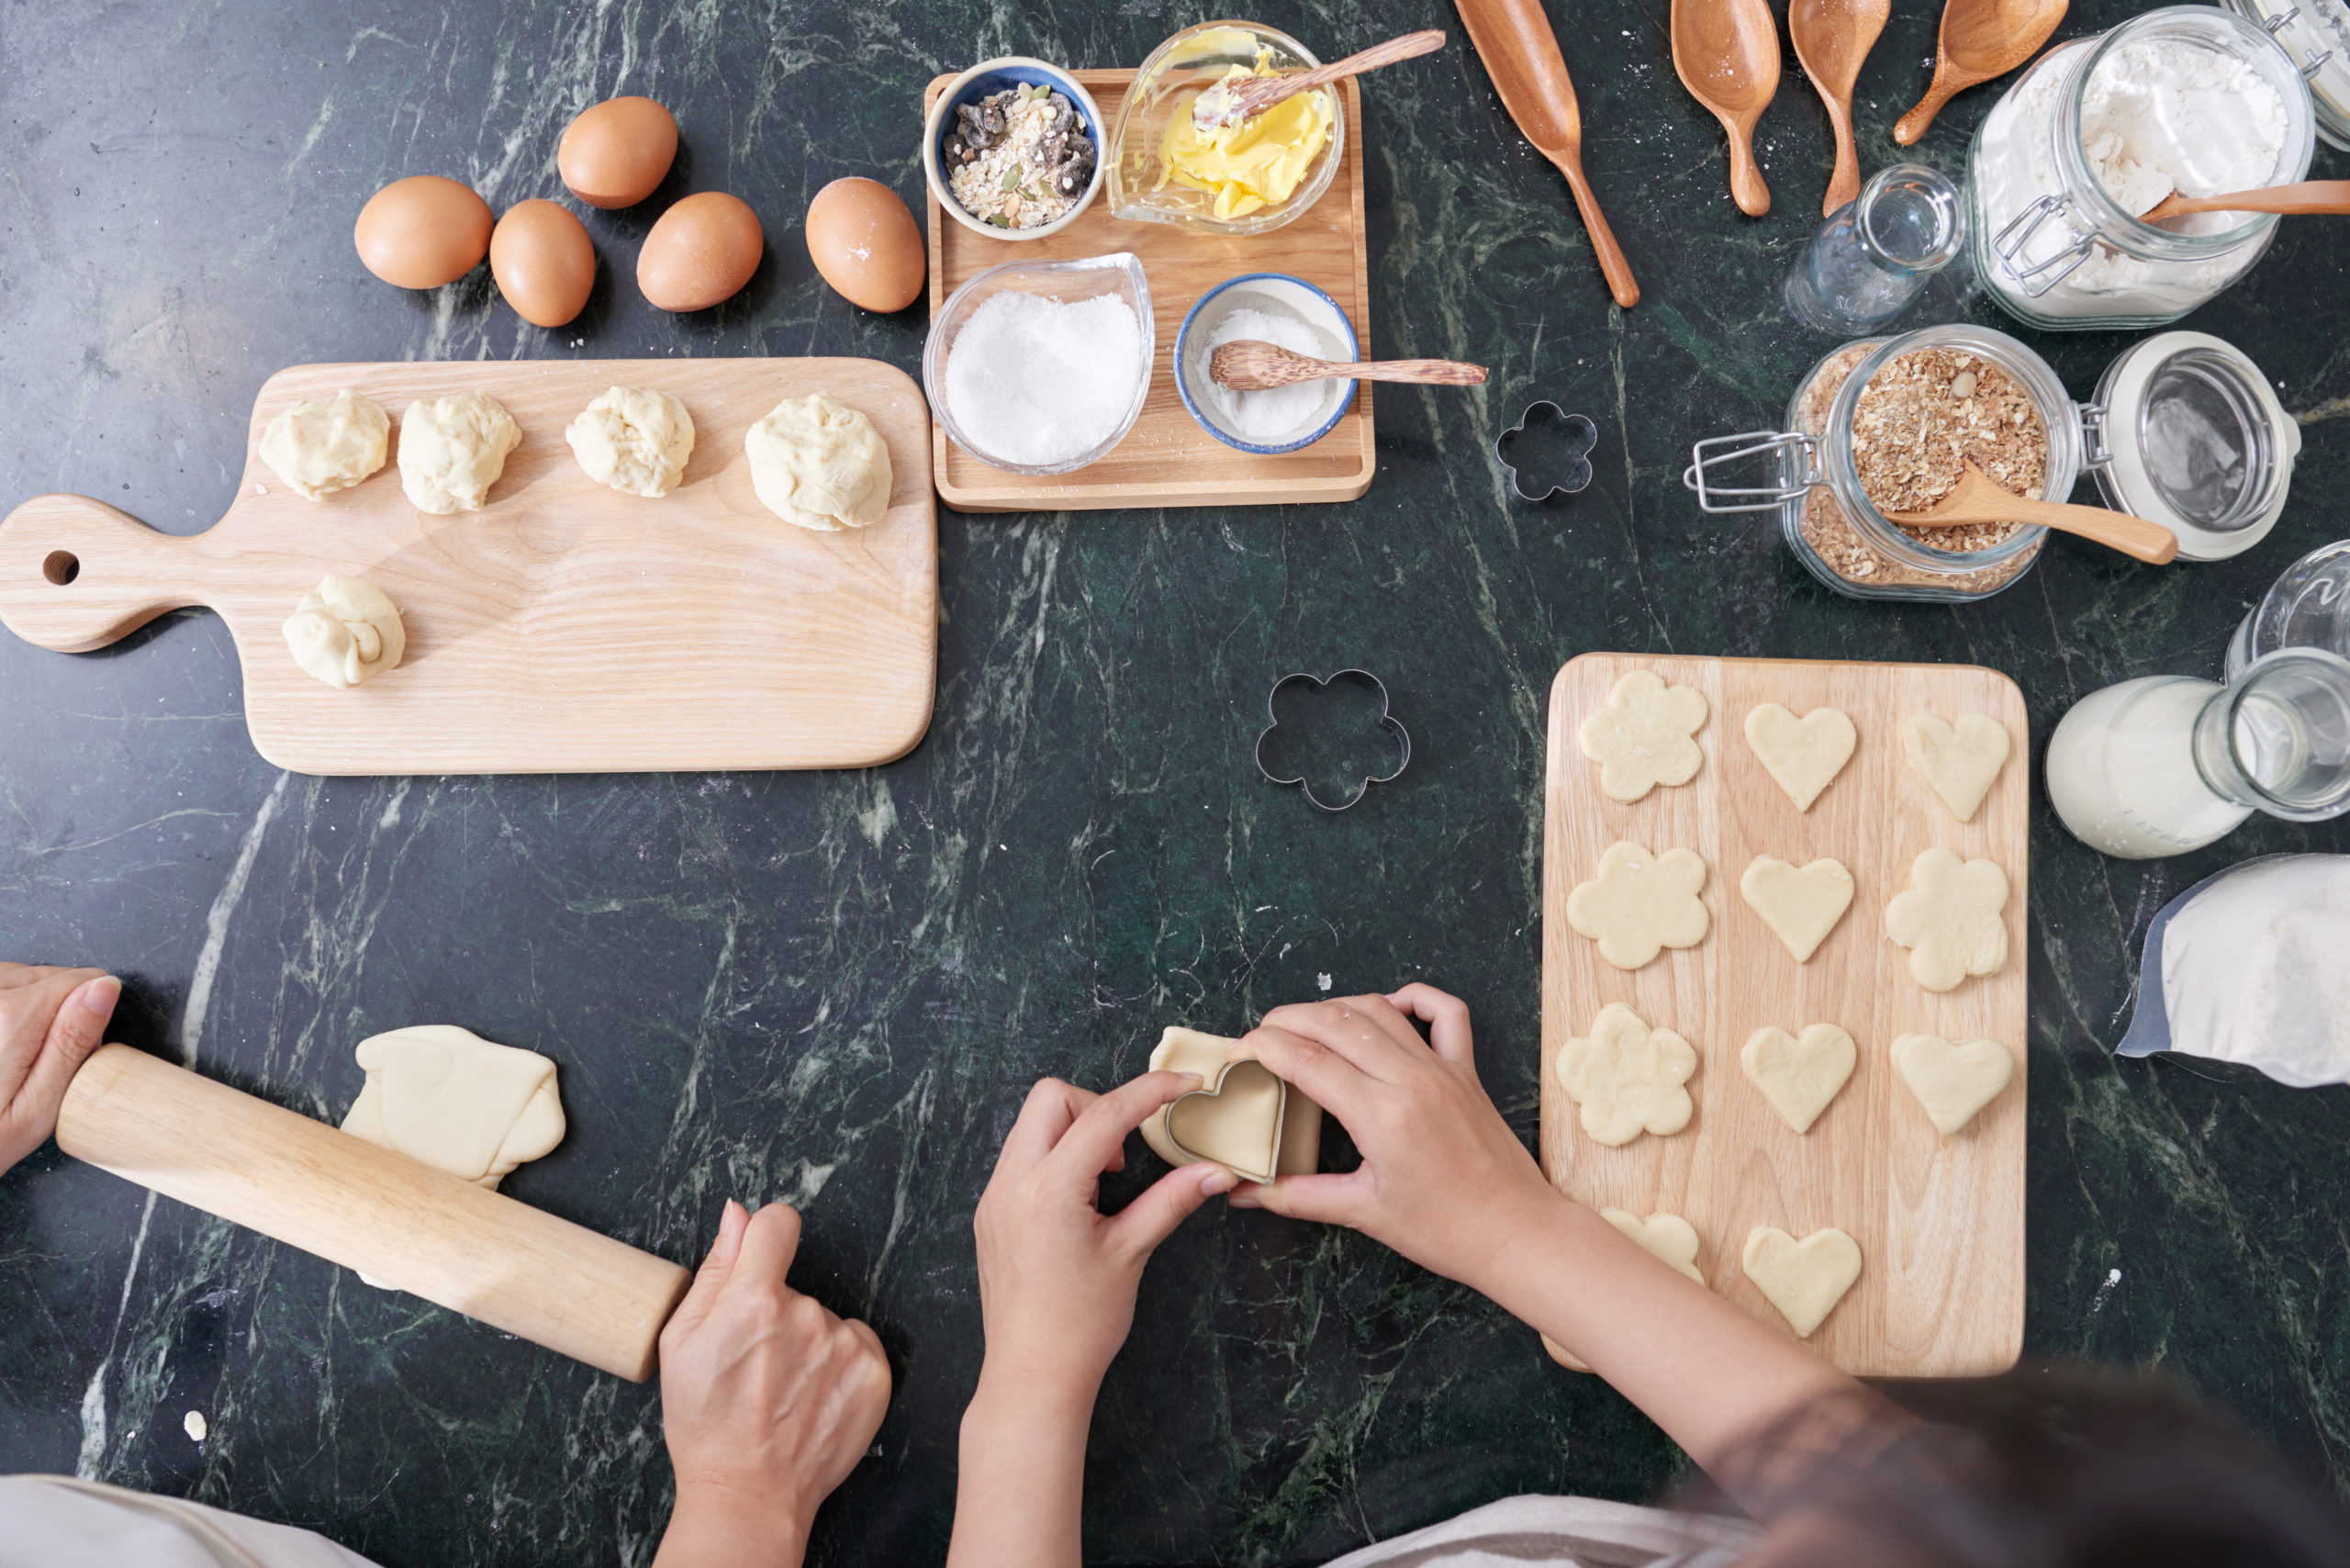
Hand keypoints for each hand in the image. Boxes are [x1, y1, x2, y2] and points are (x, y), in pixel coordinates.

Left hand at [0, 962, 120, 1173]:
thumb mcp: (39, 1106)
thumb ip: (73, 1041)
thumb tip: (105, 988)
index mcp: (11, 1017)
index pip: (85, 982)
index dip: (88, 1023)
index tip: (66, 1058)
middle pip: (51, 977)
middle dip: (53, 1017)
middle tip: (32, 1067)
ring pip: (23, 978)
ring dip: (26, 1012)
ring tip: (9, 1061)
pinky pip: (1, 987)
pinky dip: (5, 1012)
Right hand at [653, 1201, 892, 1567]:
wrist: (749, 1494)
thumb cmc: (706, 1425)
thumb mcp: (682, 1343)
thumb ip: (715, 1270)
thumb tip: (737, 1215)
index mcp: (754, 1300)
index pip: (778, 1223)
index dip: (765, 1237)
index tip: (760, 1259)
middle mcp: (806, 1315)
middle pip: (795, 1287)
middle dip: (775, 1313)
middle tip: (754, 1366)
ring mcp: (845, 1345)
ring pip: (823, 1320)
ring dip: (807, 1343)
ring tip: (781, 1391)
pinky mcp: (874, 1373)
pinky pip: (856, 1344)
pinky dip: (838, 1364)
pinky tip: (811, 1397)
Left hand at [972, 1074, 1234, 1403]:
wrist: (1031, 1377)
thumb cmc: (1081, 1324)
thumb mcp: (1131, 1253)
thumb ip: (1172, 1201)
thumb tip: (1216, 1171)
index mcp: (1050, 1191)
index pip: (1104, 1114)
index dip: (1151, 1091)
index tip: (1186, 1085)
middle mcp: (1011, 1184)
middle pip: (1050, 1097)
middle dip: (1097, 1105)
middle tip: (1126, 1152)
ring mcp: (994, 1197)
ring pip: (1031, 1124)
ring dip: (1074, 1131)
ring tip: (1105, 1180)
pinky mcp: (990, 1213)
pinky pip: (1019, 1157)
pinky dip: (1054, 1157)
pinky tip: (1079, 1200)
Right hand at [1227, 985, 1564, 1294]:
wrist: (1517, 1233)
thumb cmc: (1445, 1230)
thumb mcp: (1363, 1213)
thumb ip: (1297, 1197)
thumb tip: (1245, 1194)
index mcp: (1381, 1114)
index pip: (1306, 1059)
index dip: (1263, 1048)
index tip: (1238, 1052)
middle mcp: (1411, 1079)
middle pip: (1335, 1023)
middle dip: (1287, 1021)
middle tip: (1260, 1037)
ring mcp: (1442, 1069)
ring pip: (1379, 1011)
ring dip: (1335, 1007)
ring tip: (1305, 1024)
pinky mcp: (1466, 1071)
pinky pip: (1444, 1013)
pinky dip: (1413, 997)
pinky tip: (1387, 1006)